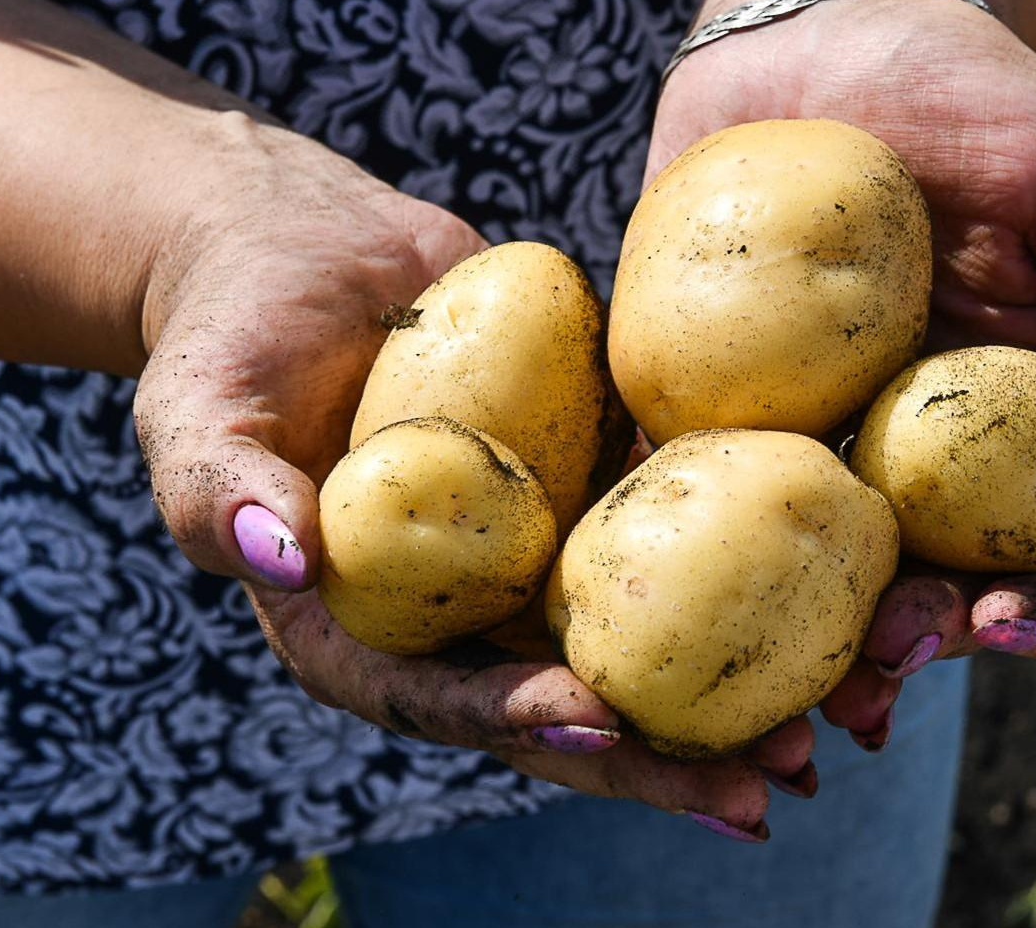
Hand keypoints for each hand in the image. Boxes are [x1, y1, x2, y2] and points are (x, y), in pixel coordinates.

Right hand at [133, 118, 805, 838]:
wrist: (306, 251)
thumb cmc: (231, 333)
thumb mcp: (196, 411)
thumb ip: (219, 491)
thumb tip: (280, 557)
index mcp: (368, 629)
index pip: (447, 698)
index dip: (522, 721)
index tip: (603, 727)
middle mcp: (463, 611)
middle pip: (569, 699)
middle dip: (666, 753)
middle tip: (773, 784)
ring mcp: (534, 552)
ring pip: (642, 632)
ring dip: (735, 682)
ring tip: (838, 716)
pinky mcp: (589, 482)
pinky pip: (672, 527)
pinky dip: (749, 562)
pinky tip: (840, 588)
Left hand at [648, 0, 1035, 747]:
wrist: (825, 22)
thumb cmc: (978, 94)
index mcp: (1023, 424)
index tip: (1002, 616)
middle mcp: (919, 454)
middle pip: (934, 586)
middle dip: (916, 646)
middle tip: (885, 659)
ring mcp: (811, 437)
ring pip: (812, 573)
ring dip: (805, 648)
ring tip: (785, 692)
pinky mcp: (704, 401)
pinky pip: (690, 490)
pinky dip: (680, 557)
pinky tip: (662, 602)